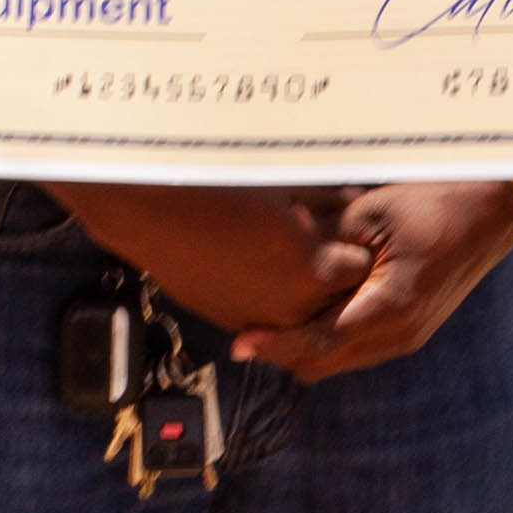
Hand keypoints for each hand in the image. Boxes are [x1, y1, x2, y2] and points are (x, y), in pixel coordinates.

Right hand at [54, 182, 374, 336]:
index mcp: (316, 270)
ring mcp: (263, 320)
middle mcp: (295, 306)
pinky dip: (274, 299)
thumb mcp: (286, 188)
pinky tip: (257, 266)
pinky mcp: (235, 324)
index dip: (351, 241)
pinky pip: (272, 318)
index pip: (361, 265)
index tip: (338, 225)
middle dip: (335, 271)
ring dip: (306, 289)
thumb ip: (329, 201)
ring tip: (284, 252)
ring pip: (307, 313)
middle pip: (340, 297)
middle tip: (316, 237)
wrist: (152, 216)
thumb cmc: (220, 190)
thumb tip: (357, 203)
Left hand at [230, 181, 512, 379]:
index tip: (239, 344)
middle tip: (247, 325)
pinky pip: (355, 349)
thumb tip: (281, 235)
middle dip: (284, 351)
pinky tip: (310, 308)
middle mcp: (399, 334)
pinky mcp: (408, 331)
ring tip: (271, 318)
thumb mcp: (371, 212)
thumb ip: (324, 235)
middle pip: (322, 364)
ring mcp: (406, 337)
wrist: (489, 212)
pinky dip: (327, 337)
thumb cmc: (433, 203)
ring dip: (305, 346)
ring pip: (337, 361)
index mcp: (391, 307)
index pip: (319, 342)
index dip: (275, 345)